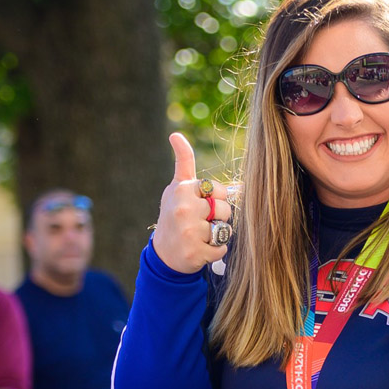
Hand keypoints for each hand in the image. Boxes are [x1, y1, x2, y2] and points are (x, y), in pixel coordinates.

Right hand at [152, 133, 232, 273]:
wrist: (163, 253)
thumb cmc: (174, 214)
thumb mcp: (176, 187)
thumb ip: (183, 162)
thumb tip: (176, 135)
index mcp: (182, 190)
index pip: (220, 190)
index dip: (216, 199)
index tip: (201, 204)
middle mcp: (184, 209)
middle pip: (225, 209)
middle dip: (218, 217)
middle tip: (201, 222)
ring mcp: (189, 232)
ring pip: (225, 230)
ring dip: (218, 235)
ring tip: (200, 235)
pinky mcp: (195, 253)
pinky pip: (222, 248)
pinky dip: (216, 251)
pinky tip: (200, 249)